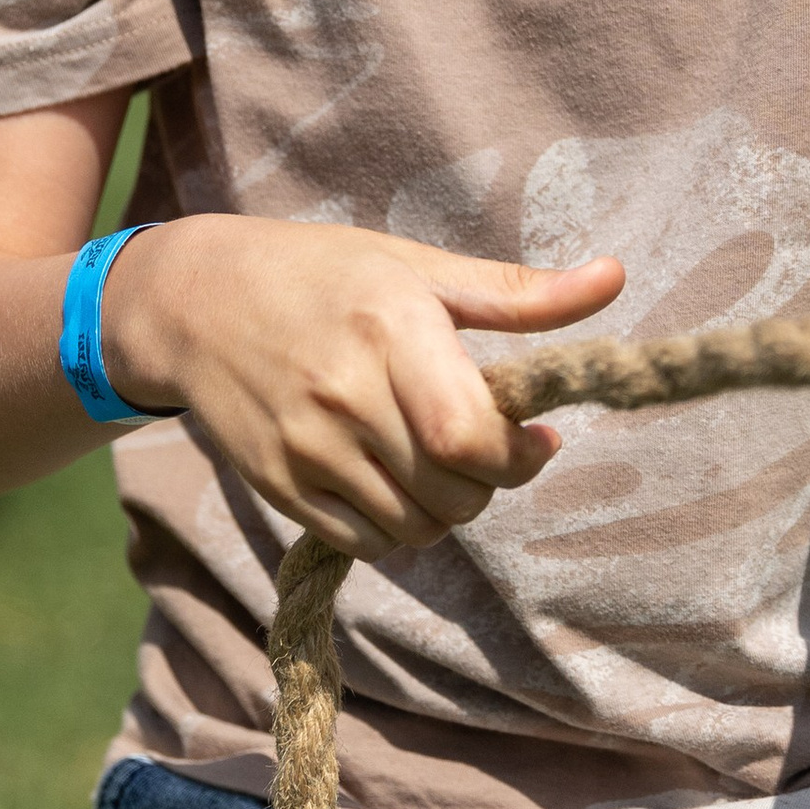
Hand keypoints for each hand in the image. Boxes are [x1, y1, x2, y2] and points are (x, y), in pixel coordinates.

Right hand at [103, 217, 623, 560]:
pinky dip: (398, 528)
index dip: (519, 455)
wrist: (194, 301)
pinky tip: (396, 481)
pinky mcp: (278, 486)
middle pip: (453, 492)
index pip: (470, 436)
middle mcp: (344, 395)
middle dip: (489, 482)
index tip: (537, 437)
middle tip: (485, 447)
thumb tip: (615, 279)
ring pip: (415, 528)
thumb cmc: (321, 273)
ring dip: (447, 509)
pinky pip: (366, 542)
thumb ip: (517, 291)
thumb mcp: (416, 266)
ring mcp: (306, 448)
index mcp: (389, 329)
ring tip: (438, 461)